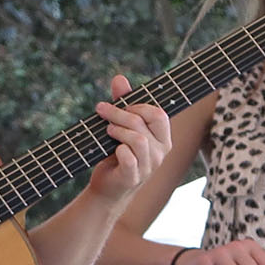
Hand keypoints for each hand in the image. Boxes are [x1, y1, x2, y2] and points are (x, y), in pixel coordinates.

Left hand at [85, 75, 170, 204]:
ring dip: (118, 130)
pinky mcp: (132, 177)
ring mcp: (148, 167)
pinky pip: (129, 158)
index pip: (159, 114)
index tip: (120, 105)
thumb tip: (119, 78)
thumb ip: (122, 102)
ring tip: (107, 130)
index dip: (138, 105)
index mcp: (162, 138)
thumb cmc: (117, 153)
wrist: (107, 187)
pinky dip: (118, 150)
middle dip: (120, 113)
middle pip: (145, 123)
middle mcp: (160, 153)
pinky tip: (112, 149)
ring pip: (138, 140)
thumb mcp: (120, 126)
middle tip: (102, 110)